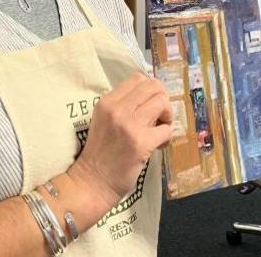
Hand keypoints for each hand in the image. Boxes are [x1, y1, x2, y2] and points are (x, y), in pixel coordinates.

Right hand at [66, 73, 172, 209]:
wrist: (93, 181)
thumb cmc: (101, 152)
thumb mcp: (104, 120)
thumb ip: (123, 107)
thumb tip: (151, 98)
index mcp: (107, 101)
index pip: (137, 78)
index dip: (150, 90)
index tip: (149, 107)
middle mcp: (117, 109)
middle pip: (153, 85)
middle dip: (162, 100)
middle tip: (158, 117)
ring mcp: (129, 125)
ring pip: (162, 102)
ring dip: (167, 116)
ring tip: (159, 130)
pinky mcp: (141, 142)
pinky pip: (166, 129)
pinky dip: (167, 137)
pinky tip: (158, 146)